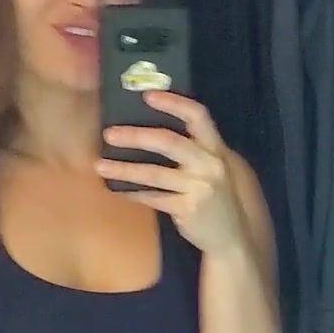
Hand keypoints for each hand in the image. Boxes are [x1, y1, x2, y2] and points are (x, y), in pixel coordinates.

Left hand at [99, 95, 246, 257]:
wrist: (233, 237)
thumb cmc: (218, 197)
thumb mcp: (214, 168)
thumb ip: (194, 150)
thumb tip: (151, 129)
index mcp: (216, 148)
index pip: (198, 115)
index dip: (173, 102)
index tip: (147, 95)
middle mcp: (209, 165)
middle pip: (169, 142)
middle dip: (136, 136)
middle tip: (109, 134)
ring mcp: (199, 188)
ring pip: (154, 174)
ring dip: (124, 169)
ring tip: (100, 165)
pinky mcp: (187, 210)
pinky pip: (153, 198)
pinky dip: (133, 193)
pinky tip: (117, 189)